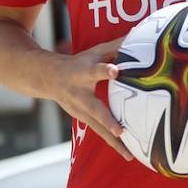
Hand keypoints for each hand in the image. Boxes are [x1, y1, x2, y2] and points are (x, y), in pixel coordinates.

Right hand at [44, 36, 133, 160]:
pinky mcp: (83, 120)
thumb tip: (139, 32)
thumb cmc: (79, 62)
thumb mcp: (94, 51)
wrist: (47, 79)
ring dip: (113, 141)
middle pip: (95, 109)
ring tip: (129, 154)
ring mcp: (80, 111)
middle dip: (107, 120)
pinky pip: (100, 134)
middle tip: (120, 131)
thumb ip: (116, 46)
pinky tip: (128, 155)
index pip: (96, 70)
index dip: (105, 71)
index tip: (116, 71)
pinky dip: (114, 145)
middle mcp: (80, 95)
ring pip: (98, 128)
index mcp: (83, 73)